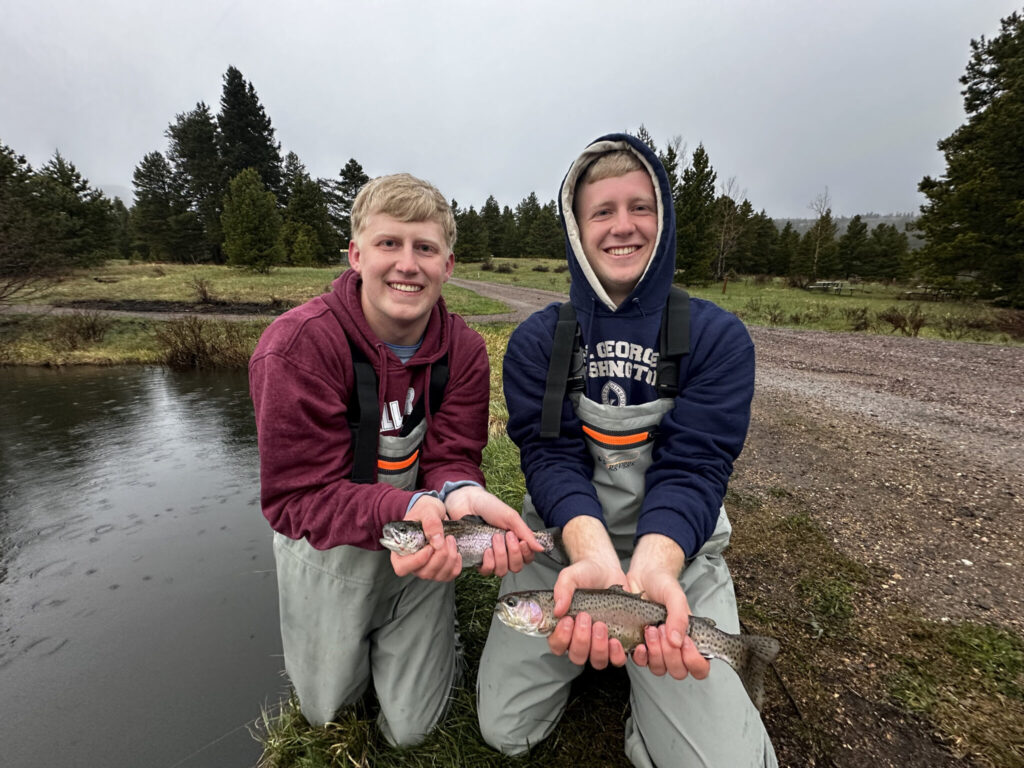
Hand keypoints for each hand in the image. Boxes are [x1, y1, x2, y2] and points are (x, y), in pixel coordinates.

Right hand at [389, 495, 461, 581]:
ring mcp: (426, 568)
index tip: (429, 547)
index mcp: (401, 550)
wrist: (434, 513)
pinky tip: (456, 551)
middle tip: (447, 538)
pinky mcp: (440, 569)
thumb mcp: (427, 510)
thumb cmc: (424, 511)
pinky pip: (449, 575)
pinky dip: (456, 565)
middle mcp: (412, 563)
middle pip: (424, 573)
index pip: (402, 568)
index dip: (417, 561)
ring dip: (450, 559)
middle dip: (440, 557)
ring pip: (438, 576)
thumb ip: (430, 523)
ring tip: (451, 540)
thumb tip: (437, 542)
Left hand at [443, 485, 543, 576]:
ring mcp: (492, 557)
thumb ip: (526, 533)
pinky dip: (488, 562)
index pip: (528, 558)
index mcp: (516, 542)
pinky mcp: (478, 559)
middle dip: (513, 553)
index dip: (526, 554)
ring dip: (500, 555)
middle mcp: (505, 552)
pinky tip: (486, 549)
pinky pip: (487, 571)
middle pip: (516, 567)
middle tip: (506, 535)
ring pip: (502, 571)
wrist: (468, 503)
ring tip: (494, 538)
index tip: (521, 541)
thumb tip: (541, 549)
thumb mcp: (511, 517)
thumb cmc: (490, 507)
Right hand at [546, 558, 628, 668]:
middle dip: (581, 640)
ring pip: (597, 661)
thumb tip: (558, 609)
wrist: (608, 569)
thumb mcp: (570, 576)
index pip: (557, 646)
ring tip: (602, 625)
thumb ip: (562, 590)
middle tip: (585, 618)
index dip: (561, 638)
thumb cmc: (586, 574)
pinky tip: (617, 640)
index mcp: (566, 627)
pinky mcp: (618, 641)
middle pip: (577, 656)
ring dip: (599, 648)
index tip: (568, 621)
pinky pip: (617, 658)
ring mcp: (600, 642)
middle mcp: (582, 638)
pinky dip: (618, 654)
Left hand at [627, 564, 709, 680]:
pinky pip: (641, 662)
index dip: (694, 661)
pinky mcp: (639, 646)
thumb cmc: (662, 584)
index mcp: (691, 639)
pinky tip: (639, 641)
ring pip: (659, 669)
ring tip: (650, 629)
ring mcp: (657, 649)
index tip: (686, 642)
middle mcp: (675, 648)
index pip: (700, 667)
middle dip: (670, 654)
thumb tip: (677, 641)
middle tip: (663, 629)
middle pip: (678, 671)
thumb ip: (680, 616)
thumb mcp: (675, 596)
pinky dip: (640, 655)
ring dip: (655, 652)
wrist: (640, 576)